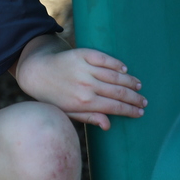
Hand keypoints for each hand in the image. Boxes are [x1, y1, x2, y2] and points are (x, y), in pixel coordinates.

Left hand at [13, 36, 146, 129]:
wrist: (35, 72)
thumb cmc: (52, 95)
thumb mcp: (67, 111)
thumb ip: (88, 118)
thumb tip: (108, 125)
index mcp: (83, 102)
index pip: (115, 107)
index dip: (130, 110)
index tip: (141, 112)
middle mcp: (85, 85)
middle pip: (118, 92)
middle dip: (134, 98)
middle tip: (144, 101)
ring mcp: (84, 68)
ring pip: (115, 75)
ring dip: (129, 81)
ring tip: (138, 85)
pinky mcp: (81, 54)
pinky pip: (104, 58)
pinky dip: (116, 63)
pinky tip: (124, 69)